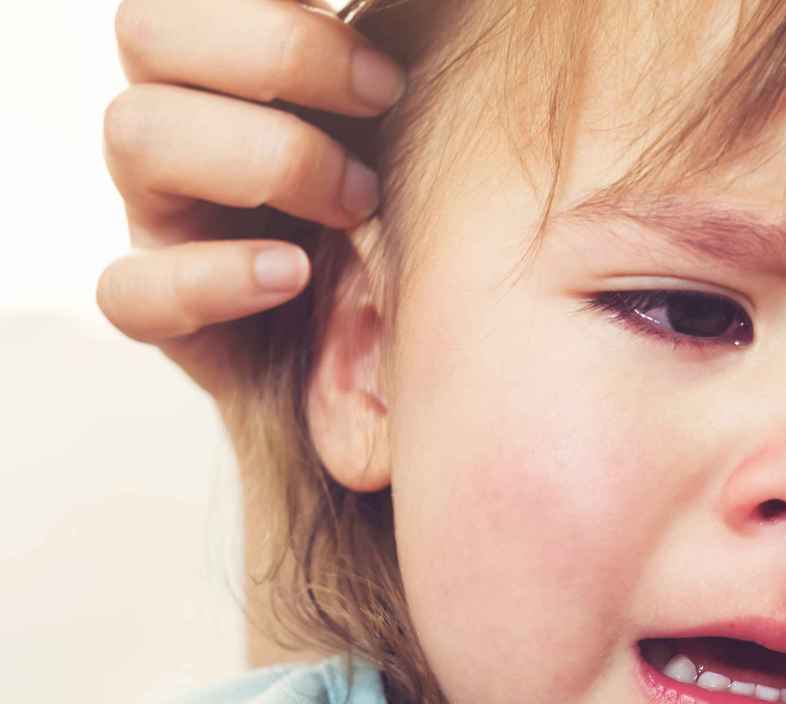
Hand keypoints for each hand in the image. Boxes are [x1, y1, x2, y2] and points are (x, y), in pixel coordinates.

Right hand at [97, 0, 402, 397]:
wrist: (423, 364)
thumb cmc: (430, 222)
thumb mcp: (425, 129)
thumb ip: (396, 69)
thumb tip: (428, 18)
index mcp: (242, 60)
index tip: (372, 14)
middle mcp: (190, 125)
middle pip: (149, 29)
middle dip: (280, 49)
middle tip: (386, 93)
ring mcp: (170, 219)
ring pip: (135, 135)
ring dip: (266, 157)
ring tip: (361, 203)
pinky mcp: (170, 318)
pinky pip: (132, 291)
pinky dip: (214, 277)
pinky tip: (291, 275)